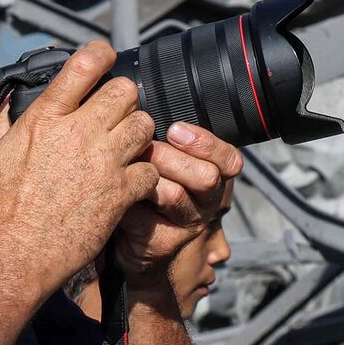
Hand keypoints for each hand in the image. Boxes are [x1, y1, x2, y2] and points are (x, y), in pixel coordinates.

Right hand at [0, 41, 159, 294]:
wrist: (12, 261)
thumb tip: (10, 100)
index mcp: (42, 120)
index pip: (83, 67)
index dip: (100, 54)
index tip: (105, 56)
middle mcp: (77, 134)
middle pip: (125, 91)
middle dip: (123, 98)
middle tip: (115, 113)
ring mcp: (102, 163)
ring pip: (145, 125)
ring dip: (138, 133)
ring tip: (125, 146)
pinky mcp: (119, 194)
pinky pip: (151, 168)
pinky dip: (145, 174)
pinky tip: (130, 182)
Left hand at [113, 123, 240, 287]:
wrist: (128, 234)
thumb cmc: (144, 181)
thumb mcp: (161, 156)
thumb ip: (167, 137)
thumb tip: (142, 102)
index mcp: (213, 173)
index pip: (230, 160)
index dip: (207, 143)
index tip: (176, 129)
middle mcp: (207, 200)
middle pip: (206, 176)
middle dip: (172, 158)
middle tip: (146, 147)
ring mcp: (187, 224)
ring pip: (175, 195)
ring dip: (147, 176)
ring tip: (126, 165)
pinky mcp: (163, 242)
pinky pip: (146, 217)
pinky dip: (127, 200)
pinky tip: (113, 192)